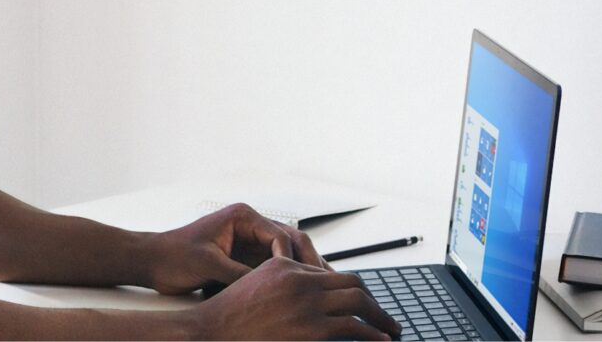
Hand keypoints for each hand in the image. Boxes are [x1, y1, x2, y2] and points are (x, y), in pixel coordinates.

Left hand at [144, 203, 330, 295]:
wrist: (151, 261)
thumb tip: (269, 290)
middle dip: (311, 263)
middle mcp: (250, 226)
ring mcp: (250, 242)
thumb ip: (239, 275)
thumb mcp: (208, 266)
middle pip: (292, 241)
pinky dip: (291, 280)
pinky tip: (304, 296)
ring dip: (306, 272)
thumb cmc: (173, 257)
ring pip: (289, 255)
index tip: (305, 281)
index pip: (281, 235)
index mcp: (242, 217)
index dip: (295, 259)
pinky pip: (276, 268)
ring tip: (326, 292)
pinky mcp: (247, 258)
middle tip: (329, 286)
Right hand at [194, 257, 400, 340]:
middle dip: (375, 305)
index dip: (356, 290)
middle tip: (388, 320)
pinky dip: (370, 334)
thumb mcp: (256, 282)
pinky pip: (350, 329)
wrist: (209, 332)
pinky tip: (379, 340)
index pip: (334, 274)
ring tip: (391, 331)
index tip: (367, 305)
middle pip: (353, 286)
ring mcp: (306, 305)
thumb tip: (313, 287)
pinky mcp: (310, 331)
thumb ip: (284, 280)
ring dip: (380, 320)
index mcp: (288, 267)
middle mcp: (301, 281)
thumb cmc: (229, 314)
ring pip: (357, 305)